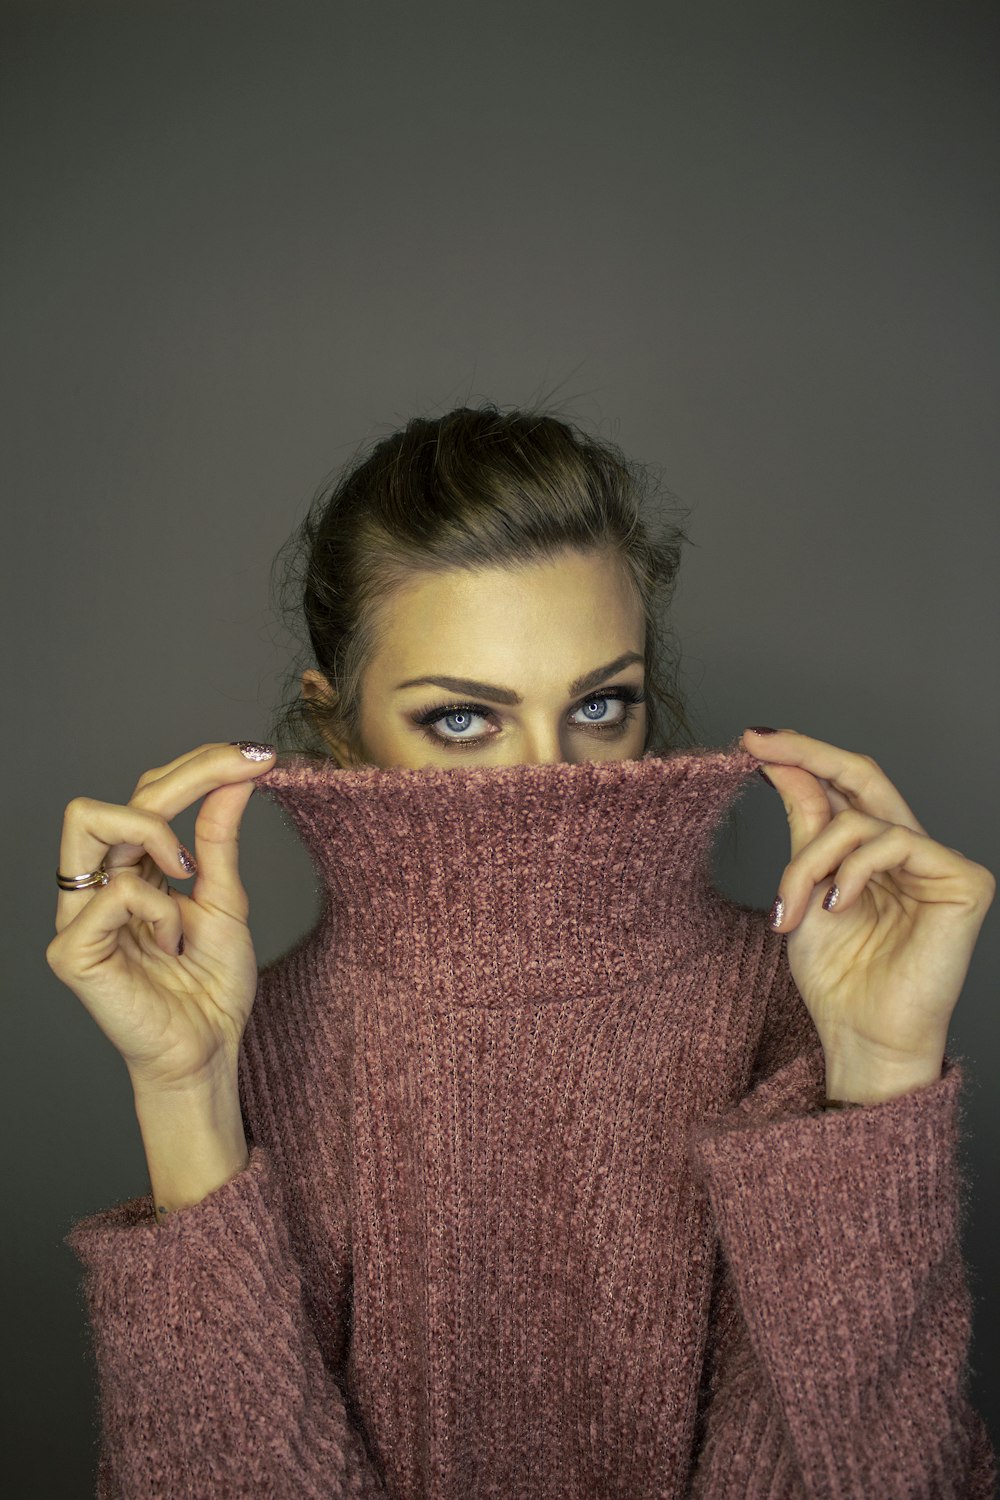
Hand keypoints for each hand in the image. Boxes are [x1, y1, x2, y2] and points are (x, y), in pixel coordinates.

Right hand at [46, 741, 275, 1094]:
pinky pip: (113, 892)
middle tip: (241, 771)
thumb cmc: (211, 986)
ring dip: (157, 839)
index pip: (148, 794)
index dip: (200, 765)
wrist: (209, 1051)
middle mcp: (96, 885)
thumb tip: (234, 776)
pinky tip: (170, 943)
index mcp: (130, 870)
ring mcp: (78, 916)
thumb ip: (218, 838)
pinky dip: (158, 909)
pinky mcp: (72, 951)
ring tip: (188, 881)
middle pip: (114, 793)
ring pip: (90, 821)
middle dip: (185, 775)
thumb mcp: (225, 898)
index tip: (257, 755)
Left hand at [742, 727, 995, 1098]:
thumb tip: (780, 763)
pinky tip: (838, 905)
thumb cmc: (838, 978)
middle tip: (761, 743)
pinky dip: (855, 870)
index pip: (843, 786)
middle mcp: (909, 850)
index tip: (751, 739)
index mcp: (872, 852)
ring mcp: (938, 864)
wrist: (861, 1037)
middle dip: (808, 753)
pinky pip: (897, 844)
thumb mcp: (805, 888)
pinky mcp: (963, 882)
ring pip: (863, 820)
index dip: (802, 757)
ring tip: (796, 907)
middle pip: (865, 775)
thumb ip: (804, 825)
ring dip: (813, 859)